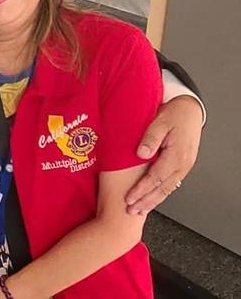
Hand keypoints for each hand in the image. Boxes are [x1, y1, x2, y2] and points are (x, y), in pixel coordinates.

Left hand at [126, 95, 202, 213]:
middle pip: (162, 189)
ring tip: (139, 209)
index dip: (142, 190)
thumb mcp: (160, 121)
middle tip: (131, 210)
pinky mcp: (182, 165)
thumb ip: (151, 138)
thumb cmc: (175, 114)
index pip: (156, 178)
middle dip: (146, 201)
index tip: (129, 198)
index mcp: (177, 155)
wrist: (191, 110)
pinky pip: (170, 183)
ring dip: (153, 201)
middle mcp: (182, 164)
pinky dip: (160, 193)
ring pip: (167, 189)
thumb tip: (141, 154)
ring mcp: (184, 167)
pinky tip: (151, 198)